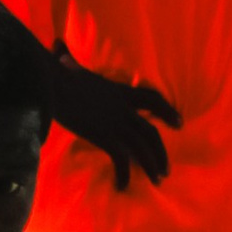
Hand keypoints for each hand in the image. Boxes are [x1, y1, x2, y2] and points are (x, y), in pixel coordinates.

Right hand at [45, 53, 179, 190]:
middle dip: (161, 151)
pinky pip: (121, 160)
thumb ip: (67, 58)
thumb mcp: (68, 65)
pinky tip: (122, 187)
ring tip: (157, 181)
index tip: (179, 122)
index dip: (167, 111)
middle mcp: (123, 108)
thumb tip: (57, 45)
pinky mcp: (105, 136)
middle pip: (151, 131)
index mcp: (118, 91)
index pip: (152, 98)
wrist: (51, 84)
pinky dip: (124, 175)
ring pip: (143, 148)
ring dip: (151, 166)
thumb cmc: (55, 74)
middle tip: (166, 169)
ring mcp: (116, 122)